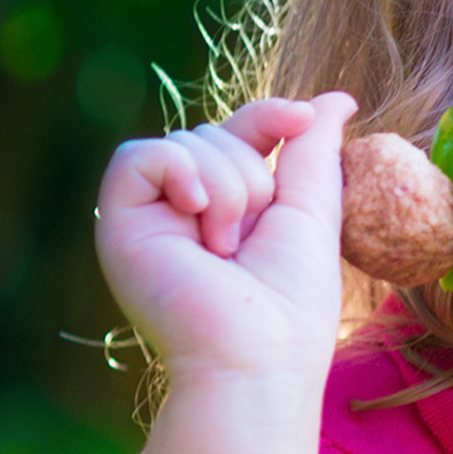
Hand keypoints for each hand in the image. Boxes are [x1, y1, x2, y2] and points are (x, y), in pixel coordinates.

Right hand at [95, 94, 357, 389]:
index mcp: (227, 206)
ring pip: (186, 142)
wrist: (257, 355)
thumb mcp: (312, 210)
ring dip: (228, 188)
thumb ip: (314, 151)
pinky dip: (181, 175)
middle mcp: (182, 208)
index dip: (268, 117)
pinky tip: (198, 216)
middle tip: (250, 240)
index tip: (300, 118)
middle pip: (214, 133)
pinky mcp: (116, 221)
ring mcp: (148, 215)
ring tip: (226, 249)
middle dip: (251, 173)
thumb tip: (336, 98)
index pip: (240, 132)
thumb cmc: (292, 299)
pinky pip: (141, 155)